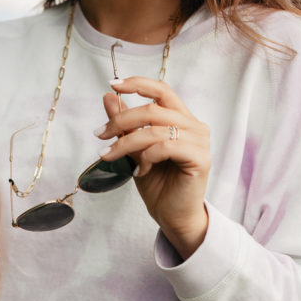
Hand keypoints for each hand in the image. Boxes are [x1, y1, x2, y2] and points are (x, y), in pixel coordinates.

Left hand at [96, 77, 210, 259]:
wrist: (172, 216)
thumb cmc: (158, 184)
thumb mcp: (135, 150)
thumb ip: (125, 125)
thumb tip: (109, 96)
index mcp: (182, 119)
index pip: (162, 91)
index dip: (138, 83)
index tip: (113, 84)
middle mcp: (194, 126)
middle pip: (153, 109)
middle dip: (121, 120)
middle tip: (100, 134)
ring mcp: (199, 141)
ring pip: (156, 129)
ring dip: (127, 142)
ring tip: (112, 156)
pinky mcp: (199, 158)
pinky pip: (166, 147)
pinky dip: (147, 156)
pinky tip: (139, 170)